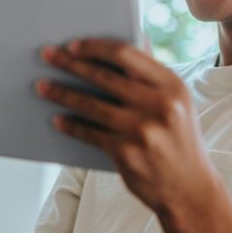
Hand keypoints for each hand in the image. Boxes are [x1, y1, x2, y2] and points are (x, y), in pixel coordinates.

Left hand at [36, 39, 215, 212]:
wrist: (189, 190)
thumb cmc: (177, 139)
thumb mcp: (177, 103)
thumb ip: (151, 76)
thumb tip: (126, 42)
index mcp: (172, 85)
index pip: (127, 54)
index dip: (95, 47)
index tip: (73, 45)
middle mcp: (159, 105)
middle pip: (103, 77)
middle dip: (70, 64)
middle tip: (46, 55)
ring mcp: (142, 130)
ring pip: (90, 105)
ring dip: (61, 93)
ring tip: (42, 86)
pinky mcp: (126, 153)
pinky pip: (89, 134)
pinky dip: (71, 126)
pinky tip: (57, 119)